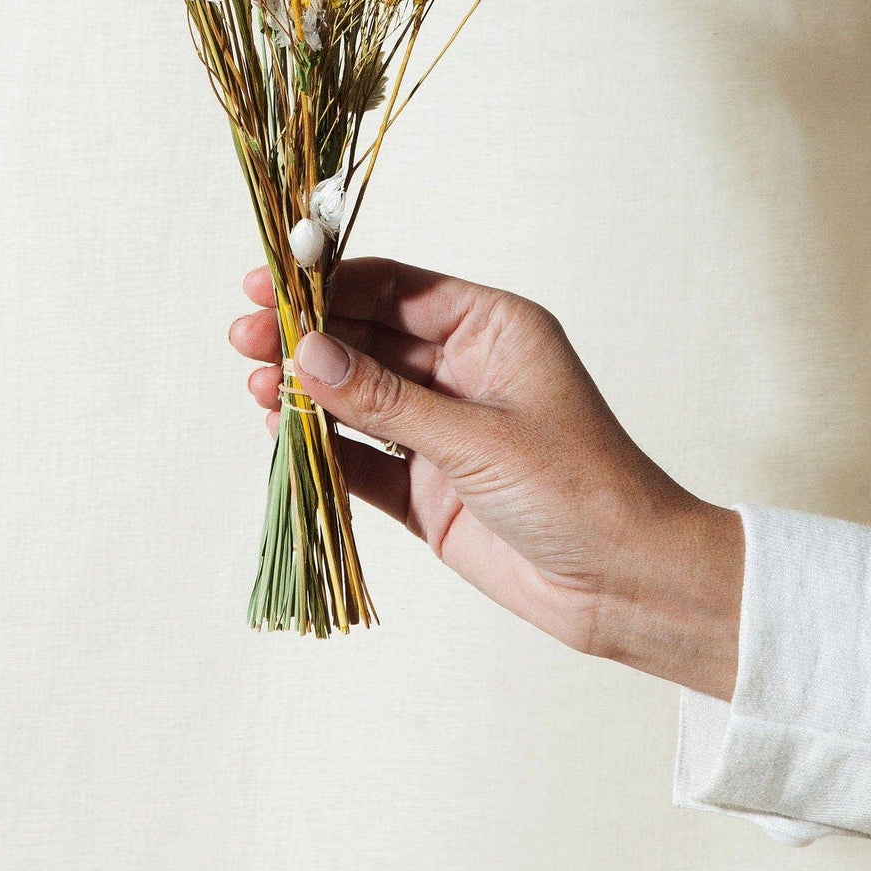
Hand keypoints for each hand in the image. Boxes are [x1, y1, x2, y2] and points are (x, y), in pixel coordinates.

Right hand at [230, 257, 742, 697]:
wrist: (627, 587)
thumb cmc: (580, 490)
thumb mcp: (477, 437)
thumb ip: (385, 399)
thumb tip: (305, 353)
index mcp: (492, 329)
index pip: (397, 288)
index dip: (330, 283)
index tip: (270, 282)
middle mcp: (463, 370)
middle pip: (367, 337)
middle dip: (305, 336)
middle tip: (243, 336)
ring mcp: (442, 430)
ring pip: (357, 396)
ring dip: (307, 390)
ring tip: (254, 385)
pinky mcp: (428, 488)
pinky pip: (362, 457)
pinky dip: (322, 446)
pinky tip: (280, 431)